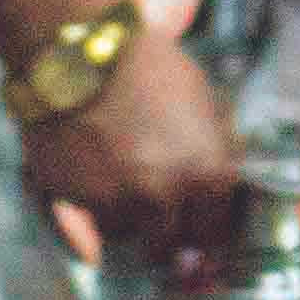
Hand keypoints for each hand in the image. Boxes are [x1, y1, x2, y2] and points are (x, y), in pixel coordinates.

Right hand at [33, 17, 242, 263]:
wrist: (84, 52)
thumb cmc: (153, 70)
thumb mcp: (207, 107)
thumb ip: (217, 154)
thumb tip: (225, 191)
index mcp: (208, 176)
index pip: (215, 233)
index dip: (205, 232)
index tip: (197, 231)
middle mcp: (163, 197)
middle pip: (168, 248)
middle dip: (166, 237)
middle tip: (159, 220)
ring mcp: (115, 202)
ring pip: (124, 234)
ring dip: (126, 218)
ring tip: (121, 181)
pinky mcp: (74, 198)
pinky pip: (88, 216)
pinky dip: (93, 202)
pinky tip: (94, 169)